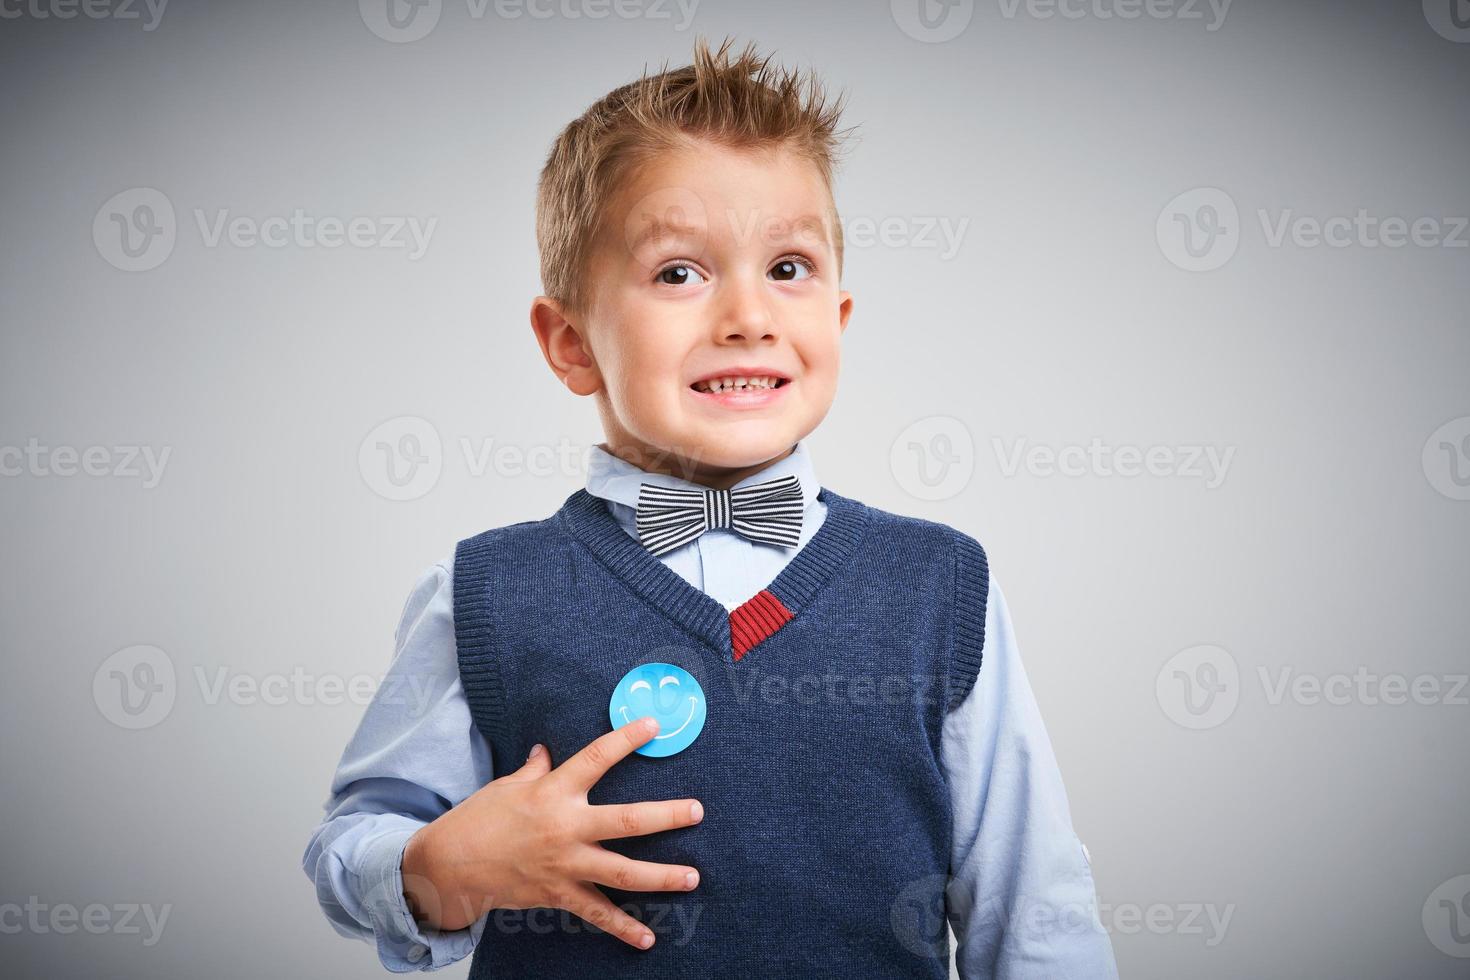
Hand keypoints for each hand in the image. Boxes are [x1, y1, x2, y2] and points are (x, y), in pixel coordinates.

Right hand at [401, 716, 702, 949]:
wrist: (448, 867)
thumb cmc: (477, 819)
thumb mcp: (506, 786)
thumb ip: (534, 770)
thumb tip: (546, 751)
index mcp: (553, 792)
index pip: (597, 758)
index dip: (626, 739)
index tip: (654, 726)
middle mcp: (565, 827)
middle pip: (626, 821)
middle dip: (666, 817)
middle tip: (696, 811)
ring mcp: (565, 864)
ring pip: (622, 872)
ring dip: (661, 876)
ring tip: (692, 878)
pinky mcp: (558, 894)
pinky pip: (597, 914)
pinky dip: (623, 928)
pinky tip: (648, 937)